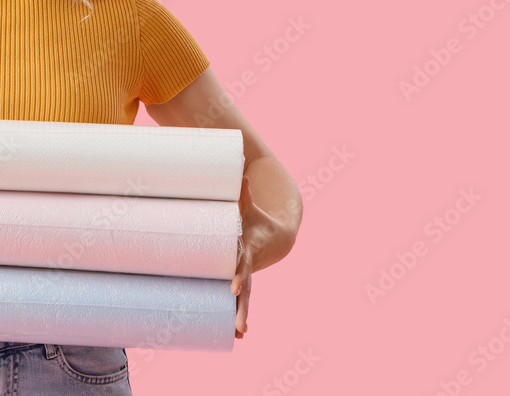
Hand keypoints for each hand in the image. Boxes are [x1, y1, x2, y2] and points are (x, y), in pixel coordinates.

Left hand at [230, 175, 280, 338]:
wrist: (275, 237)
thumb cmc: (256, 221)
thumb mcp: (250, 209)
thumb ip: (244, 195)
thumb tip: (243, 174)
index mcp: (249, 251)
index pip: (243, 264)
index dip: (239, 274)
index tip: (234, 287)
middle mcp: (248, 267)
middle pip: (245, 289)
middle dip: (242, 306)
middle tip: (241, 325)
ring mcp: (247, 276)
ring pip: (244, 299)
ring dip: (241, 315)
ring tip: (239, 334)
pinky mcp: (243, 281)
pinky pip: (241, 300)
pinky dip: (239, 314)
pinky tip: (237, 334)